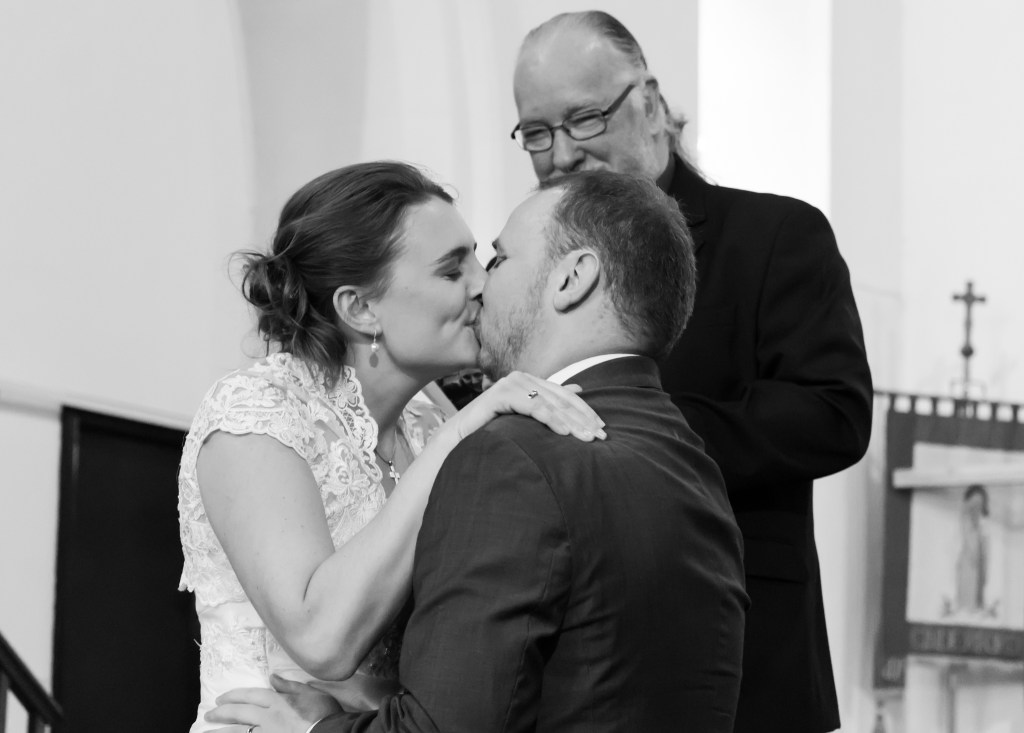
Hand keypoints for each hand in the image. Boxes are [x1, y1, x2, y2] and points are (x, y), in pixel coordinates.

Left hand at [206, 674, 341, 732]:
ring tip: (207, 732)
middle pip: (239, 714)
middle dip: (222, 714)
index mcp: (277, 702)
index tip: (221, 699)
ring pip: (239, 732)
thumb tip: (272, 677)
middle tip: (209, 716)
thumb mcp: (310, 693)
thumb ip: (289, 686)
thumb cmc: (323, 714)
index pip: (250, 696)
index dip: (234, 696)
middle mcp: (268, 718)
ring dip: (221, 732)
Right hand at [448, 371, 604, 441]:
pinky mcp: (499, 394)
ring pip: (549, 402)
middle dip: (583, 419)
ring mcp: (510, 384)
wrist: (456, 445)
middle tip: (601, 437)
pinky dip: (550, 418)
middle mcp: (521, 379)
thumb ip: (549, 404)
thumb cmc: (490, 435)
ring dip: (571, 421)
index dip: (586, 413)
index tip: (603, 431)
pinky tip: (564, 432)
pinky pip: (532, 405)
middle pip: (561, 398)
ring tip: (587, 438)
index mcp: (530, 384)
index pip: (566, 397)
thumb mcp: (526, 421)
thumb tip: (579, 388)